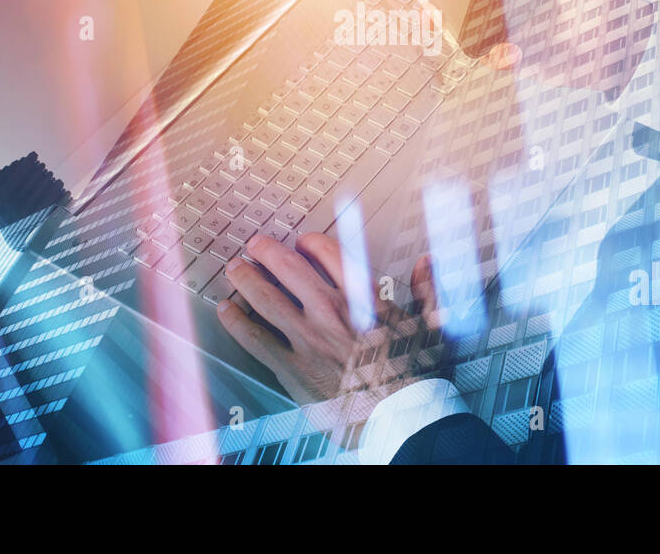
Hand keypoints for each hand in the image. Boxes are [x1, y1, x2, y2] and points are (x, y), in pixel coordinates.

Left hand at [216, 232, 442, 403]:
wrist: (404, 418)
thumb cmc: (418, 376)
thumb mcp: (432, 326)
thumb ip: (427, 291)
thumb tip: (427, 264)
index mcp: (363, 298)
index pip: (330, 255)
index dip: (311, 243)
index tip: (302, 241)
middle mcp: (332, 312)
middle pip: (289, 269)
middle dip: (268, 252)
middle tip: (255, 245)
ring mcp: (309, 339)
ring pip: (267, 298)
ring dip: (247, 280)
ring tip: (235, 269)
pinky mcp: (293, 369)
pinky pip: (256, 339)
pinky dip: (237, 322)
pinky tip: (227, 311)